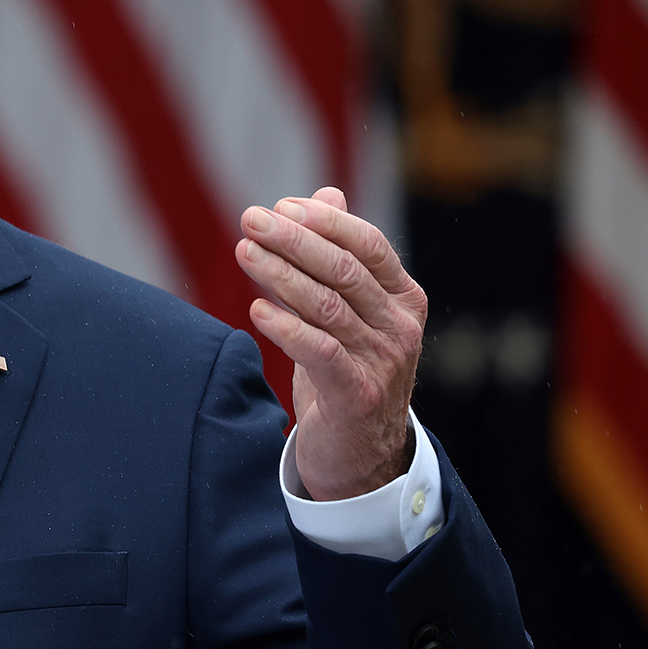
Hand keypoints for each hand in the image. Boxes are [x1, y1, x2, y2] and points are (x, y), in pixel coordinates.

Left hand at [234, 187, 426, 500]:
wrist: (362, 454)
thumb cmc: (349, 370)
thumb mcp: (350, 311)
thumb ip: (339, 254)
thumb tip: (325, 193)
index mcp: (403, 298)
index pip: (368, 244)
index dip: (324, 221)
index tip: (279, 205)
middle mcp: (400, 327)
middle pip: (343, 269)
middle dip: (292, 239)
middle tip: (249, 219)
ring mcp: (382, 362)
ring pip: (327, 306)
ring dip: (280, 275)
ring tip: (244, 252)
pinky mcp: (356, 395)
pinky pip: (319, 352)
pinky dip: (286, 327)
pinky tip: (256, 309)